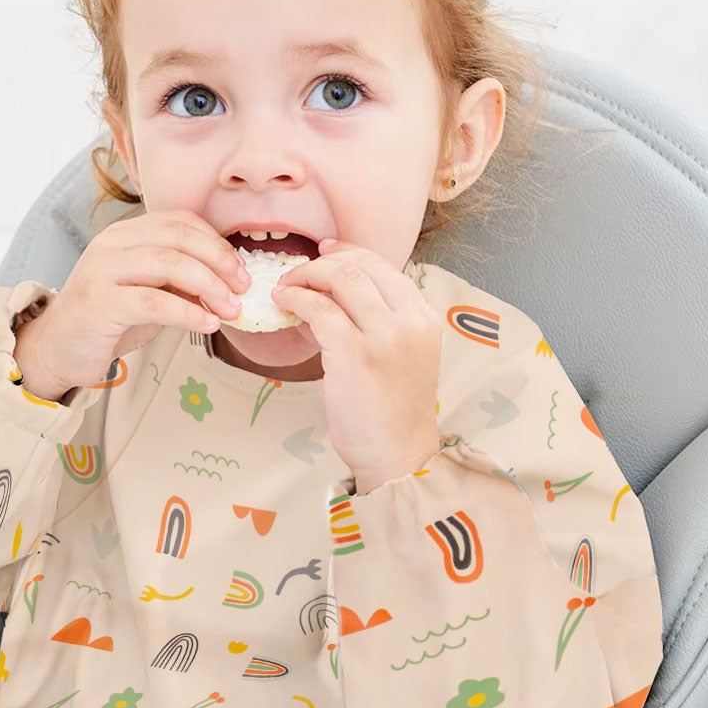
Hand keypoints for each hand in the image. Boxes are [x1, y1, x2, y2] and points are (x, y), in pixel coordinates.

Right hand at [14, 210, 249, 397]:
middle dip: (220, 261)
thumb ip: (180, 280)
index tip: (241, 270)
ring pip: (169, 264)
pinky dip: (188, 312)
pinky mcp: (99, 303)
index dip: (217, 242)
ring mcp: (102, 271)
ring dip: (209, 286)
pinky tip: (207, 324)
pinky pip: (153, 301)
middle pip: (179, 237)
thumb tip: (230, 282)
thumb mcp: (150, 292)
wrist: (56, 349)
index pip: (180, 221)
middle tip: (243, 288)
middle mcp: (111, 244)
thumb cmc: (107, 320)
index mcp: (125, 233)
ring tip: (230, 309)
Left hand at [271, 240, 441, 493]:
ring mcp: (384, 336)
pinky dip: (296, 299)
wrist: (398, 454)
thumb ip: (382, 321)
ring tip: (285, 287)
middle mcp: (409, 321)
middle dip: (322, 262)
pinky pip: (319, 308)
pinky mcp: (354, 354)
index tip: (325, 252)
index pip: (384, 266)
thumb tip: (336, 291)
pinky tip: (284, 304)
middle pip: (361, 266)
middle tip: (296, 272)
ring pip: (341, 279)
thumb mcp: (402, 355)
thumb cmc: (391, 410)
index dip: (349, 252)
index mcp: (424, 318)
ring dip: (306, 276)